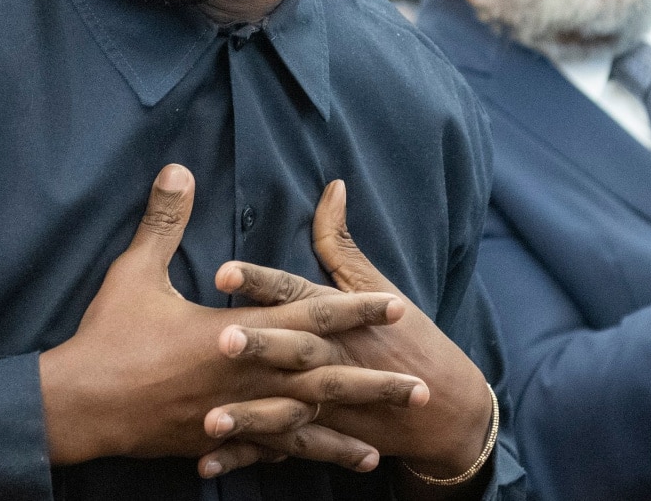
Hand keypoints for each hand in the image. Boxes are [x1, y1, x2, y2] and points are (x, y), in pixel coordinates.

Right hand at [38, 165, 427, 469]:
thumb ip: (165, 221)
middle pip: (326, 379)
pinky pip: (272, 451)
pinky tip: (325, 462)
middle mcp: (248, 379)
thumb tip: (179, 170)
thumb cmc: (109, 337)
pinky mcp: (219, 439)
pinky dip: (304, 454)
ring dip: (349, 430)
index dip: (355, 309)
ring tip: (389, 440)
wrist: (80, 406)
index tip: (396, 306)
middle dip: (374, 381)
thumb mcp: (136, 272)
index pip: (310, 316)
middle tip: (422, 388)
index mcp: (237, 334)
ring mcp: (236, 416)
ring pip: (306, 425)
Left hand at [204, 181, 493, 487]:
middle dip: (258, 344)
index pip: (294, 293)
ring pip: (283, 409)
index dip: (260, 281)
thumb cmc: (404, 336)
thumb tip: (331, 187)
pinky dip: (244, 458)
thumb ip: (340, 241)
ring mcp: (326, 403)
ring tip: (209, 419)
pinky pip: (277, 449)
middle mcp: (330, 358)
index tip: (223, 272)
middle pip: (291, 349)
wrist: (443, 406)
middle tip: (221, 338)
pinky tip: (206, 463)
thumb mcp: (375, 285)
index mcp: (337, 316)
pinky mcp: (320, 435)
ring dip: (248, 416)